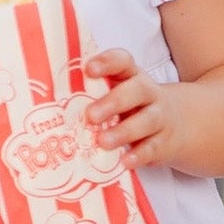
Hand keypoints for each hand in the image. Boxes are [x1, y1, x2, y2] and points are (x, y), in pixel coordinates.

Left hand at [85, 49, 178, 168]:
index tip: (89, 69)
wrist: (179, 125)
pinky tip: (125, 161)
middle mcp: (148, 93)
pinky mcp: (163, 142)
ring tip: (103, 141)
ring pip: (147, 120)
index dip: (107, 63)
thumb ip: (90, 95)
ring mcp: (159, 117)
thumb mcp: (116, 95)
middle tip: (91, 115)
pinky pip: (153, 147)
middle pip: (137, 90)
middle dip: (114, 101)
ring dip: (124, 131)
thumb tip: (45, 104)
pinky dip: (139, 155)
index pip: (123, 62)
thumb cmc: (132, 108)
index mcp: (131, 76)